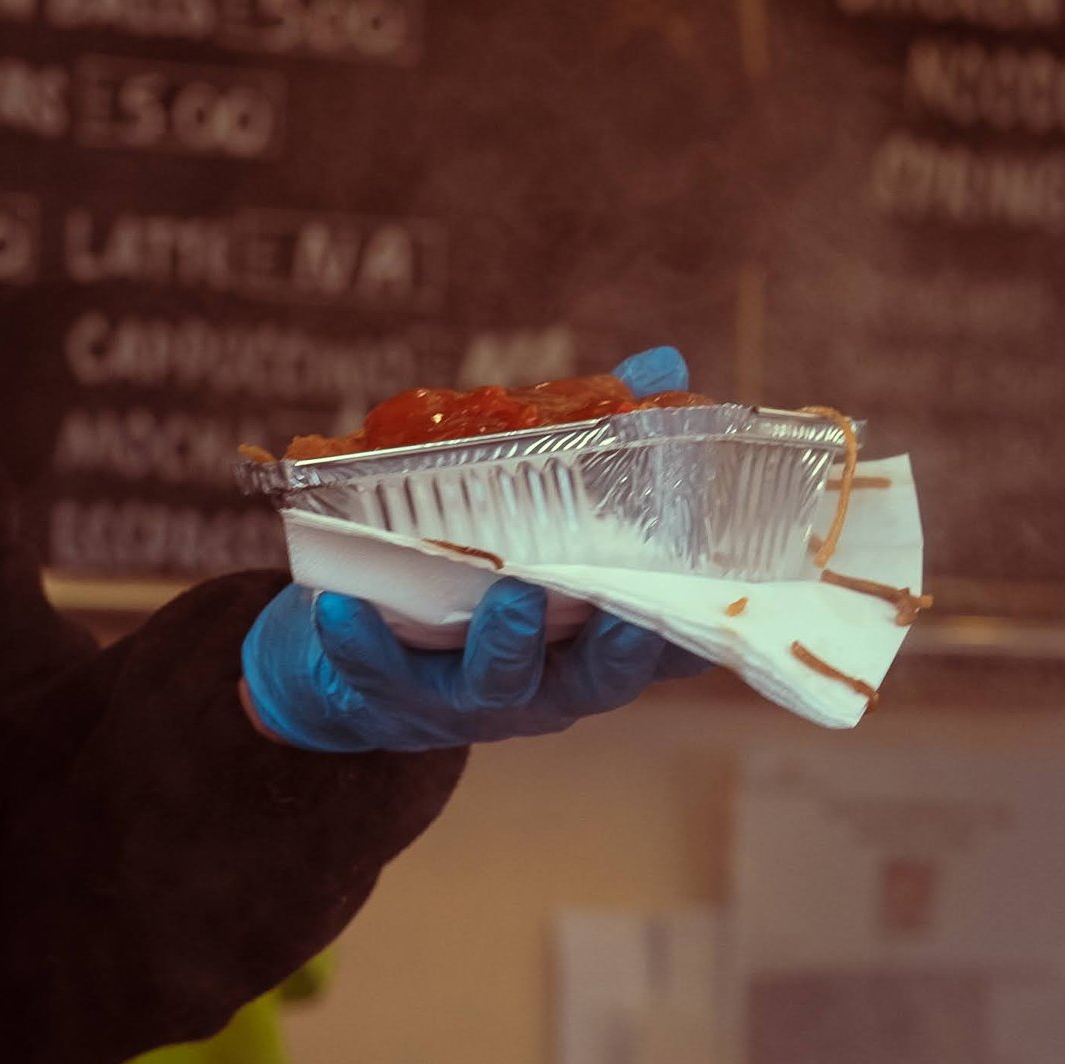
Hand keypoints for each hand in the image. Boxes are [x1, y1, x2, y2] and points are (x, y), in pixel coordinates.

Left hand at [238, 342, 703, 753]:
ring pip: (500, 682)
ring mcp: (471, 697)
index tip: (722, 603)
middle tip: (622, 607)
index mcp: (590, 642)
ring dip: (506, 642)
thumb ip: (592, 447)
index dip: (693, 631)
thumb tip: (660, 366)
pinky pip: (379, 674)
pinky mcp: (392, 694)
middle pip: (598, 678)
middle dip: (615, 647)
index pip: (661, 647)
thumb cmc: (467, 582)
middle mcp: (547, 681)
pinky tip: (342, 606)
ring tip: (507, 593)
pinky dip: (362, 643)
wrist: (350, 663)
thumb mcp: (531, 520)